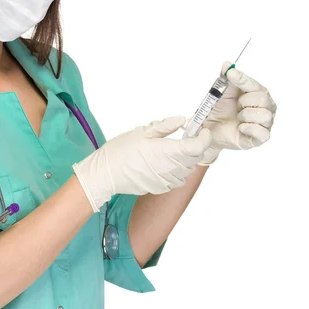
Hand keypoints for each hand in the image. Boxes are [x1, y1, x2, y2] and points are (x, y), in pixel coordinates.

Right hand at [72, 115, 212, 212]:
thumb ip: (165, 126)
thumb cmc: (120, 151)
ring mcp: (166, 181)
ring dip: (186, 160)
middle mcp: (170, 169)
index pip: (197, 147)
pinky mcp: (160, 188)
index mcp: (167, 152)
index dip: (203, 138)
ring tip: (173, 151)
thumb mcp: (142, 132)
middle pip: (194, 158)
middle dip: (194, 147)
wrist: (105, 174)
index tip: (201, 130)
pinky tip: (164, 164)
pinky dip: (176, 171)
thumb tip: (182, 120)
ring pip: (187, 170)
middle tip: (185, 137)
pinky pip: (177, 179)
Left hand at [196, 61, 276, 165]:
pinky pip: (262, 132)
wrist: (211, 129)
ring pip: (264, 115)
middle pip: (263, 98)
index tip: (230, 74)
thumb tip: (227, 64)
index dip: (243, 79)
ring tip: (238, 118)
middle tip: (236, 106)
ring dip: (246, 115)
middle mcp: (266, 107)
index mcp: (258, 94)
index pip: (256, 84)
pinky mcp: (260, 139)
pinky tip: (240, 127)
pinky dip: (248, 128)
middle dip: (244, 101)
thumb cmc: (220, 110)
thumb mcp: (221, 92)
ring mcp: (264, 123)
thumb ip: (225, 78)